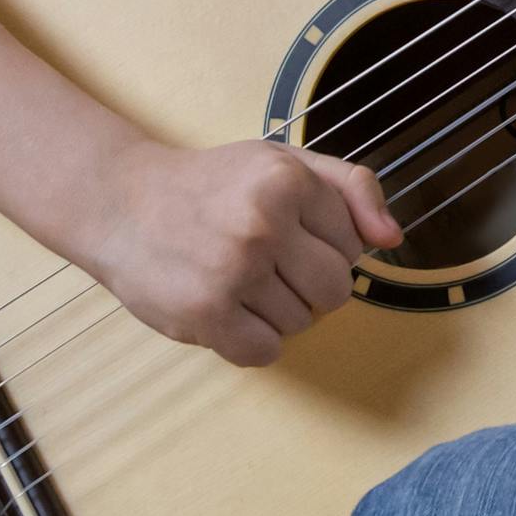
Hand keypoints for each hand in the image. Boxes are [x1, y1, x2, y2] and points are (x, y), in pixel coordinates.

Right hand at [85, 137, 400, 366]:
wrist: (123, 204)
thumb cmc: (215, 184)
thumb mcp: (286, 163)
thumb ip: (352, 190)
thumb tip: (392, 239)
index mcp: (289, 181)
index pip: (355, 244)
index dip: (328, 246)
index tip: (293, 235)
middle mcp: (264, 224)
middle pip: (336, 291)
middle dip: (314, 286)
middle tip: (274, 267)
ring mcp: (233, 271)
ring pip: (301, 323)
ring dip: (278, 312)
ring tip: (241, 280)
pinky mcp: (205, 314)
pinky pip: (265, 353)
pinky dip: (253, 341)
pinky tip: (230, 311)